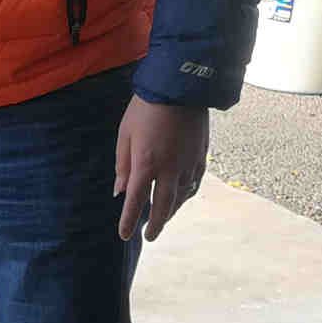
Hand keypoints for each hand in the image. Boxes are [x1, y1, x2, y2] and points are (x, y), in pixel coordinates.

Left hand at [115, 97, 208, 242]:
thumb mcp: (125, 135)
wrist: (180, 86)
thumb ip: (122, 166)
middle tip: (150, 236)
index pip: (136, 201)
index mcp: (146, 164)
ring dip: (172, 211)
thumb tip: (120, 191)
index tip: (125, 235)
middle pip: (163, 206)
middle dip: (156, 224)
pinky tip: (182, 198)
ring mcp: (188, 163)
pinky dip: (187, 194)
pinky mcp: (201, 155)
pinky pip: (195, 182)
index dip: (129, 221)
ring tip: (164, 219)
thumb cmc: (145, 108)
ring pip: (181, 197)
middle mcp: (169, 168)